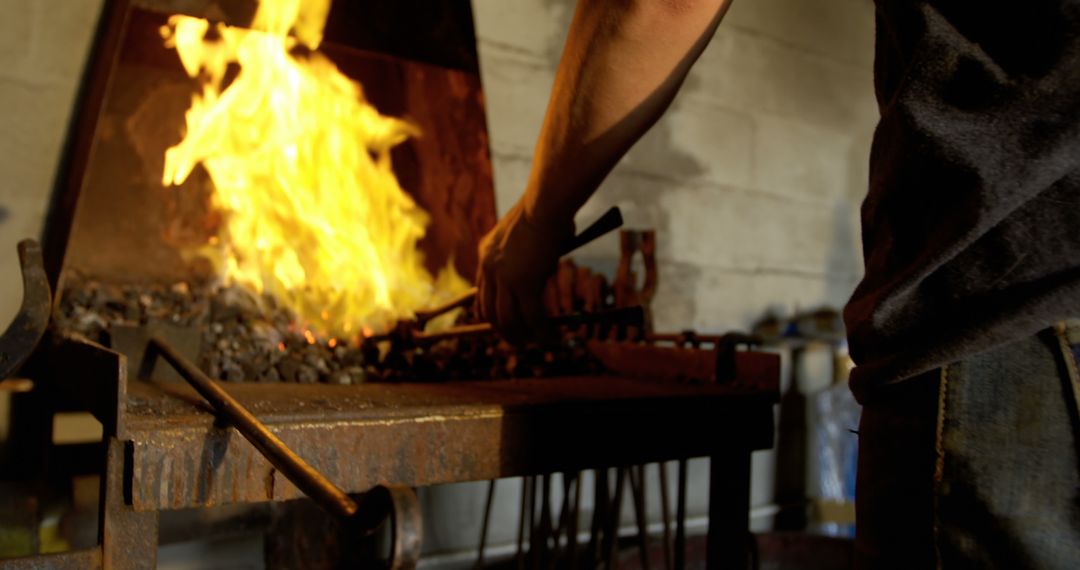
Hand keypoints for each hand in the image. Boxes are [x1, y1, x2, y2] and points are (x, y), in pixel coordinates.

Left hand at [476, 202, 573, 343]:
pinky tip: (551, 337)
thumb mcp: (524, 232)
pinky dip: (541, 331)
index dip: (491, 313)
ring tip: (535, 344)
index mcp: (486, 254)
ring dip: (521, 336)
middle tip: (520, 340)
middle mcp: (489, 268)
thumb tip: (547, 261)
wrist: (546, 204)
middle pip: (489, 311)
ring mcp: (504, 278)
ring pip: (507, 320)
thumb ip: (525, 252)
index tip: (503, 324)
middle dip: (504, 331)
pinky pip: (531, 317)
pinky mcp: (524, 283)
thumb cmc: (545, 210)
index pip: (481, 293)